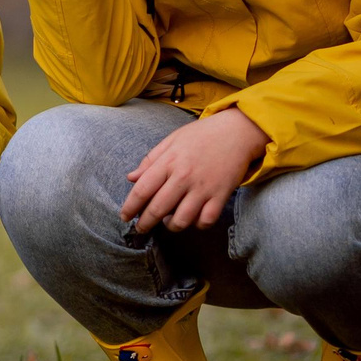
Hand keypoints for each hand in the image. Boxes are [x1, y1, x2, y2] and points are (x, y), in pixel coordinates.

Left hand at [120, 106, 266, 233]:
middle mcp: (184, 177)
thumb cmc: (201, 136)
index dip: (130, 207)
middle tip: (141, 228)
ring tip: (168, 221)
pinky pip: (205, 221)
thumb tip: (130, 178)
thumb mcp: (171, 141)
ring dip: (171, 226)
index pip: (142, 190)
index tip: (124, 217)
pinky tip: (192, 218)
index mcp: (169, 162)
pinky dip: (197, 224)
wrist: (236, 132)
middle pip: (158, 209)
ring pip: (182, 220)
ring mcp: (203, 188)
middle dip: (145, 223)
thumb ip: (150, 160)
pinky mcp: (221, 196)